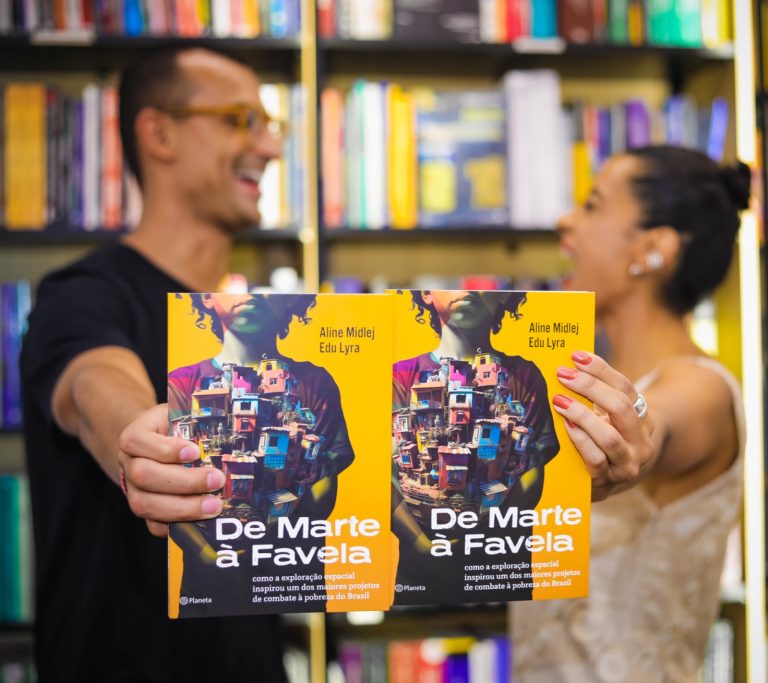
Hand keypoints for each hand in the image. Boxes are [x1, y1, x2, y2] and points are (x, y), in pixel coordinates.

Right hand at [117, 404, 224, 536]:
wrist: (152, 442)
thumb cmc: (173, 426)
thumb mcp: (181, 414)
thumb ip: (197, 419)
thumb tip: (229, 424)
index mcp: (135, 435)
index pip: (138, 441)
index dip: (166, 449)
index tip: (195, 452)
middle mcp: (128, 462)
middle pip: (144, 476)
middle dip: (184, 482)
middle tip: (217, 480)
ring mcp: (132, 488)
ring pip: (145, 504)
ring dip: (183, 508)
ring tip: (214, 505)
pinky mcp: (144, 508)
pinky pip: (152, 524)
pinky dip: (175, 525)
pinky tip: (199, 521)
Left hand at [551, 351, 654, 500]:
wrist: (609, 477)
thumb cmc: (601, 437)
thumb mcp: (605, 415)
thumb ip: (594, 394)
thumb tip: (567, 365)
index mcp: (643, 416)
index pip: (624, 387)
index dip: (600, 369)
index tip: (576, 356)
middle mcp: (641, 440)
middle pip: (620, 407)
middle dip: (589, 388)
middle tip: (563, 375)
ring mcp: (628, 463)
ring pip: (609, 437)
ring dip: (581, 415)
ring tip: (559, 400)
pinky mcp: (610, 481)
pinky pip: (596, 460)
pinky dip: (580, 441)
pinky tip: (566, 427)